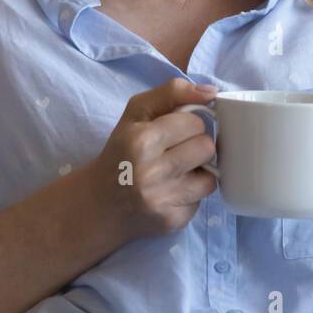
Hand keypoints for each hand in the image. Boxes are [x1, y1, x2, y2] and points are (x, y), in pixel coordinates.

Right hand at [89, 78, 220, 243]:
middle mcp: (151, 172)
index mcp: (141, 140)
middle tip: (176, 152)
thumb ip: (172, 92)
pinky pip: (202, 201)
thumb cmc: (122, 150)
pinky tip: (170, 193)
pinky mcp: (172, 221)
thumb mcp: (136, 113)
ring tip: (176, 172)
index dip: (188, 125)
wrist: (99, 204)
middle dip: (195, 147)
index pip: (195, 123)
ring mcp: (162, 200)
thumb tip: (213, 91)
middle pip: (207, 148)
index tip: (173, 132)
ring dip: (198, 172)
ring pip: (211, 177)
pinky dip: (190, 195)